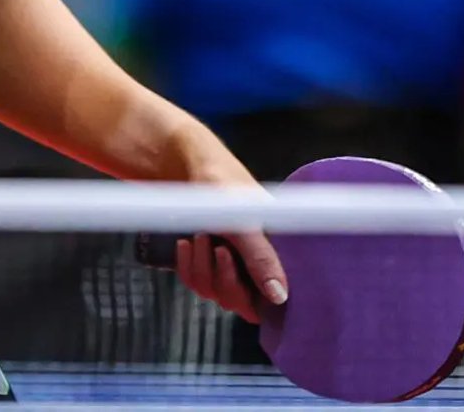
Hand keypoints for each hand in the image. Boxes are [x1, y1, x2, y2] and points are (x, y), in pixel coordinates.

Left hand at [169, 119, 287, 322]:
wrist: (182, 160)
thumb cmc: (220, 181)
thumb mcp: (243, 220)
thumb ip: (261, 258)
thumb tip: (280, 296)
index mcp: (275, 250)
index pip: (275, 301)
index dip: (260, 301)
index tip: (243, 276)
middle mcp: (253, 260)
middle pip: (240, 303)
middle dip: (224, 279)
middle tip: (219, 248)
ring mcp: (227, 261)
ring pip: (214, 293)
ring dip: (203, 269)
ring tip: (201, 236)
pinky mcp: (203, 259)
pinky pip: (194, 282)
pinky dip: (187, 266)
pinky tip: (185, 243)